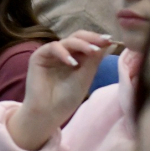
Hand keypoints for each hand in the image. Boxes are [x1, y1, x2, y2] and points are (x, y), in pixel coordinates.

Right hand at [7, 31, 113, 150]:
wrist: (48, 113)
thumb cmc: (66, 98)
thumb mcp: (85, 77)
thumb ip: (94, 60)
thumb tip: (109, 42)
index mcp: (75, 57)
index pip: (87, 42)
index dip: (98, 39)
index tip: (111, 40)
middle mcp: (63, 52)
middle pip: (77, 37)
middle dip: (91, 38)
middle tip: (103, 41)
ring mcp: (51, 54)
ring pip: (67, 41)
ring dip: (81, 44)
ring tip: (92, 51)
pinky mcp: (39, 56)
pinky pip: (52, 48)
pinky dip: (63, 53)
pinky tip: (72, 62)